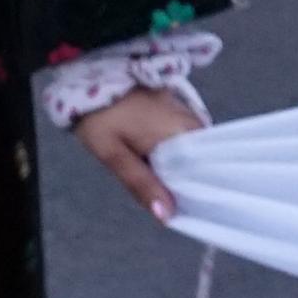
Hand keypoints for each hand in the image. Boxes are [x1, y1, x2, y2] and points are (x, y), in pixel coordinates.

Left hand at [71, 86, 204, 222]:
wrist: (93, 82)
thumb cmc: (103, 118)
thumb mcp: (113, 155)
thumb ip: (140, 184)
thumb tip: (166, 216)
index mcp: (184, 135)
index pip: (204, 173)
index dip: (194, 193)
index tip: (183, 209)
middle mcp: (195, 124)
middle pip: (199, 164)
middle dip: (183, 182)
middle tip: (161, 194)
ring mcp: (190, 117)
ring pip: (193, 154)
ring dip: (179, 169)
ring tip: (158, 179)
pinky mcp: (183, 114)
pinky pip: (188, 143)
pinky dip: (177, 156)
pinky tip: (159, 163)